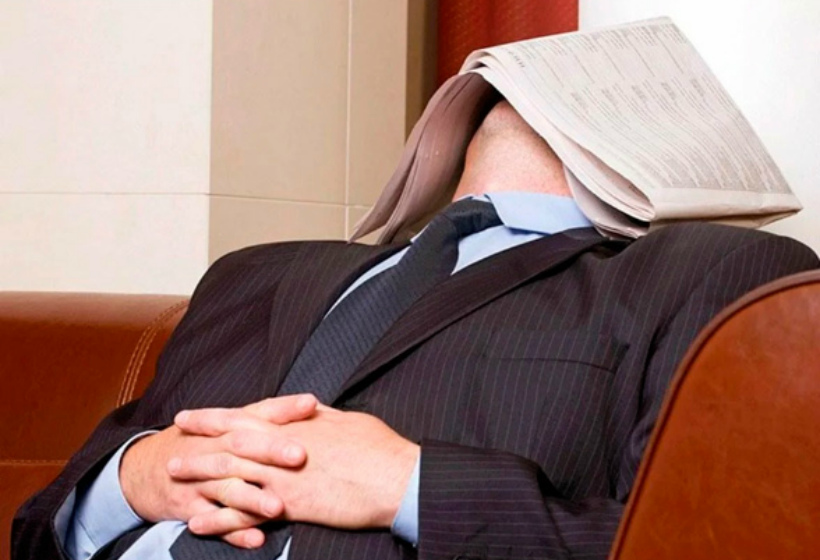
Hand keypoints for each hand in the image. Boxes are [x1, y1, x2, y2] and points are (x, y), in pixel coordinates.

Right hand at [119, 394, 317, 547]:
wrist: (142, 470)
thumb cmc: (197, 444)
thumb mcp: (224, 425)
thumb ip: (266, 416)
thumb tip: (314, 404)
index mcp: (226, 427)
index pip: (257, 412)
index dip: (284, 408)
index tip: (312, 404)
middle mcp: (212, 449)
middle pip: (242, 446)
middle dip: (270, 450)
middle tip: (300, 455)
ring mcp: (199, 480)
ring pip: (228, 488)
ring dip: (253, 498)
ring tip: (279, 507)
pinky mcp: (189, 508)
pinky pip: (213, 523)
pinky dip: (233, 532)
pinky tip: (256, 540)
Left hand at [173, 403, 419, 531]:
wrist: (396, 477)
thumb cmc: (378, 448)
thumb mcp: (347, 421)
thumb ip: (319, 417)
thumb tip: (306, 408)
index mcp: (295, 426)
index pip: (245, 417)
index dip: (214, 417)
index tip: (191, 415)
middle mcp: (282, 449)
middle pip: (229, 443)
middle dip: (197, 444)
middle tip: (170, 446)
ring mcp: (283, 477)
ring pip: (231, 475)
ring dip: (199, 477)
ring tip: (173, 479)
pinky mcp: (291, 505)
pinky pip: (246, 514)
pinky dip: (219, 519)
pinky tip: (198, 523)